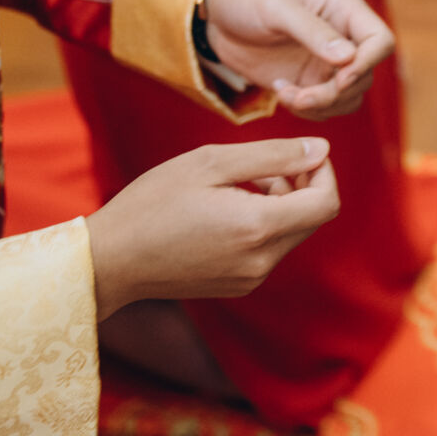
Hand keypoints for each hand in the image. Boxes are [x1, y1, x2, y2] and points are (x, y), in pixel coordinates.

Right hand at [86, 137, 338, 318]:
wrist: (109, 260)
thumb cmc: (153, 203)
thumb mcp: (211, 163)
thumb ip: (274, 155)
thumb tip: (321, 149)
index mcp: (258, 229)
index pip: (327, 202)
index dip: (323, 172)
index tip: (298, 153)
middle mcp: (261, 261)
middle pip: (313, 217)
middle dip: (301, 185)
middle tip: (262, 167)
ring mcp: (250, 278)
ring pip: (292, 233)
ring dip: (281, 204)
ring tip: (240, 184)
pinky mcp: (238, 286)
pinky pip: (270, 250)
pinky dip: (264, 225)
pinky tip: (228, 210)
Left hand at [201, 0, 393, 118]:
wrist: (217, 17)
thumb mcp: (277, 8)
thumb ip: (313, 31)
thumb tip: (348, 58)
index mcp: (345, 9)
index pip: (380, 41)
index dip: (367, 63)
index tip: (339, 79)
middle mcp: (344, 37)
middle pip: (365, 76)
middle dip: (335, 93)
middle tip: (300, 96)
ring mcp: (328, 63)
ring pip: (349, 97)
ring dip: (321, 106)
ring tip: (286, 95)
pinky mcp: (310, 82)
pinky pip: (326, 108)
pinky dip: (307, 110)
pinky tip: (281, 92)